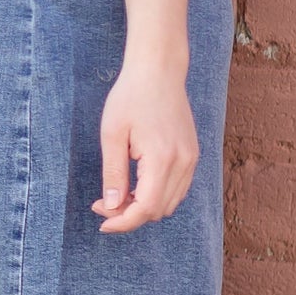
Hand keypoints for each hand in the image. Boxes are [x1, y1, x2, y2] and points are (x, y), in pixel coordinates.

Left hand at [94, 58, 198, 231]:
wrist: (159, 71)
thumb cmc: (130, 97)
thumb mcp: (112, 134)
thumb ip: (113, 173)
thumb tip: (112, 206)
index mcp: (163, 158)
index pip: (147, 207)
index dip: (124, 221)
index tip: (102, 223)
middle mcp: (183, 163)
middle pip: (159, 210)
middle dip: (130, 215)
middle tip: (102, 203)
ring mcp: (191, 159)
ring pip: (170, 203)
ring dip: (144, 207)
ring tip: (117, 194)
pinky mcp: (192, 155)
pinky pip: (178, 189)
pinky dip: (157, 195)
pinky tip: (135, 185)